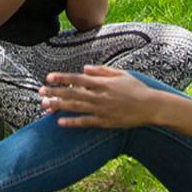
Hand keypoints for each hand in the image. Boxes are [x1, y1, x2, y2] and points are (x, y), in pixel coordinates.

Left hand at [39, 65, 160, 129]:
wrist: (151, 107)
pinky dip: (72, 122)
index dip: (62, 78)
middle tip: (40, 92)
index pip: (77, 79)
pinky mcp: (105, 122)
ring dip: (59, 106)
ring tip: (45, 105)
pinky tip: (60, 122)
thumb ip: (101, 71)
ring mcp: (102, 110)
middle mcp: (100, 96)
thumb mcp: (120, 74)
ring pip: (75, 107)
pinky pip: (86, 122)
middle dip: (55, 92)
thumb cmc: (136, 88)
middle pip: (72, 93)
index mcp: (102, 83)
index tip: (48, 77)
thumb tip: (84, 68)